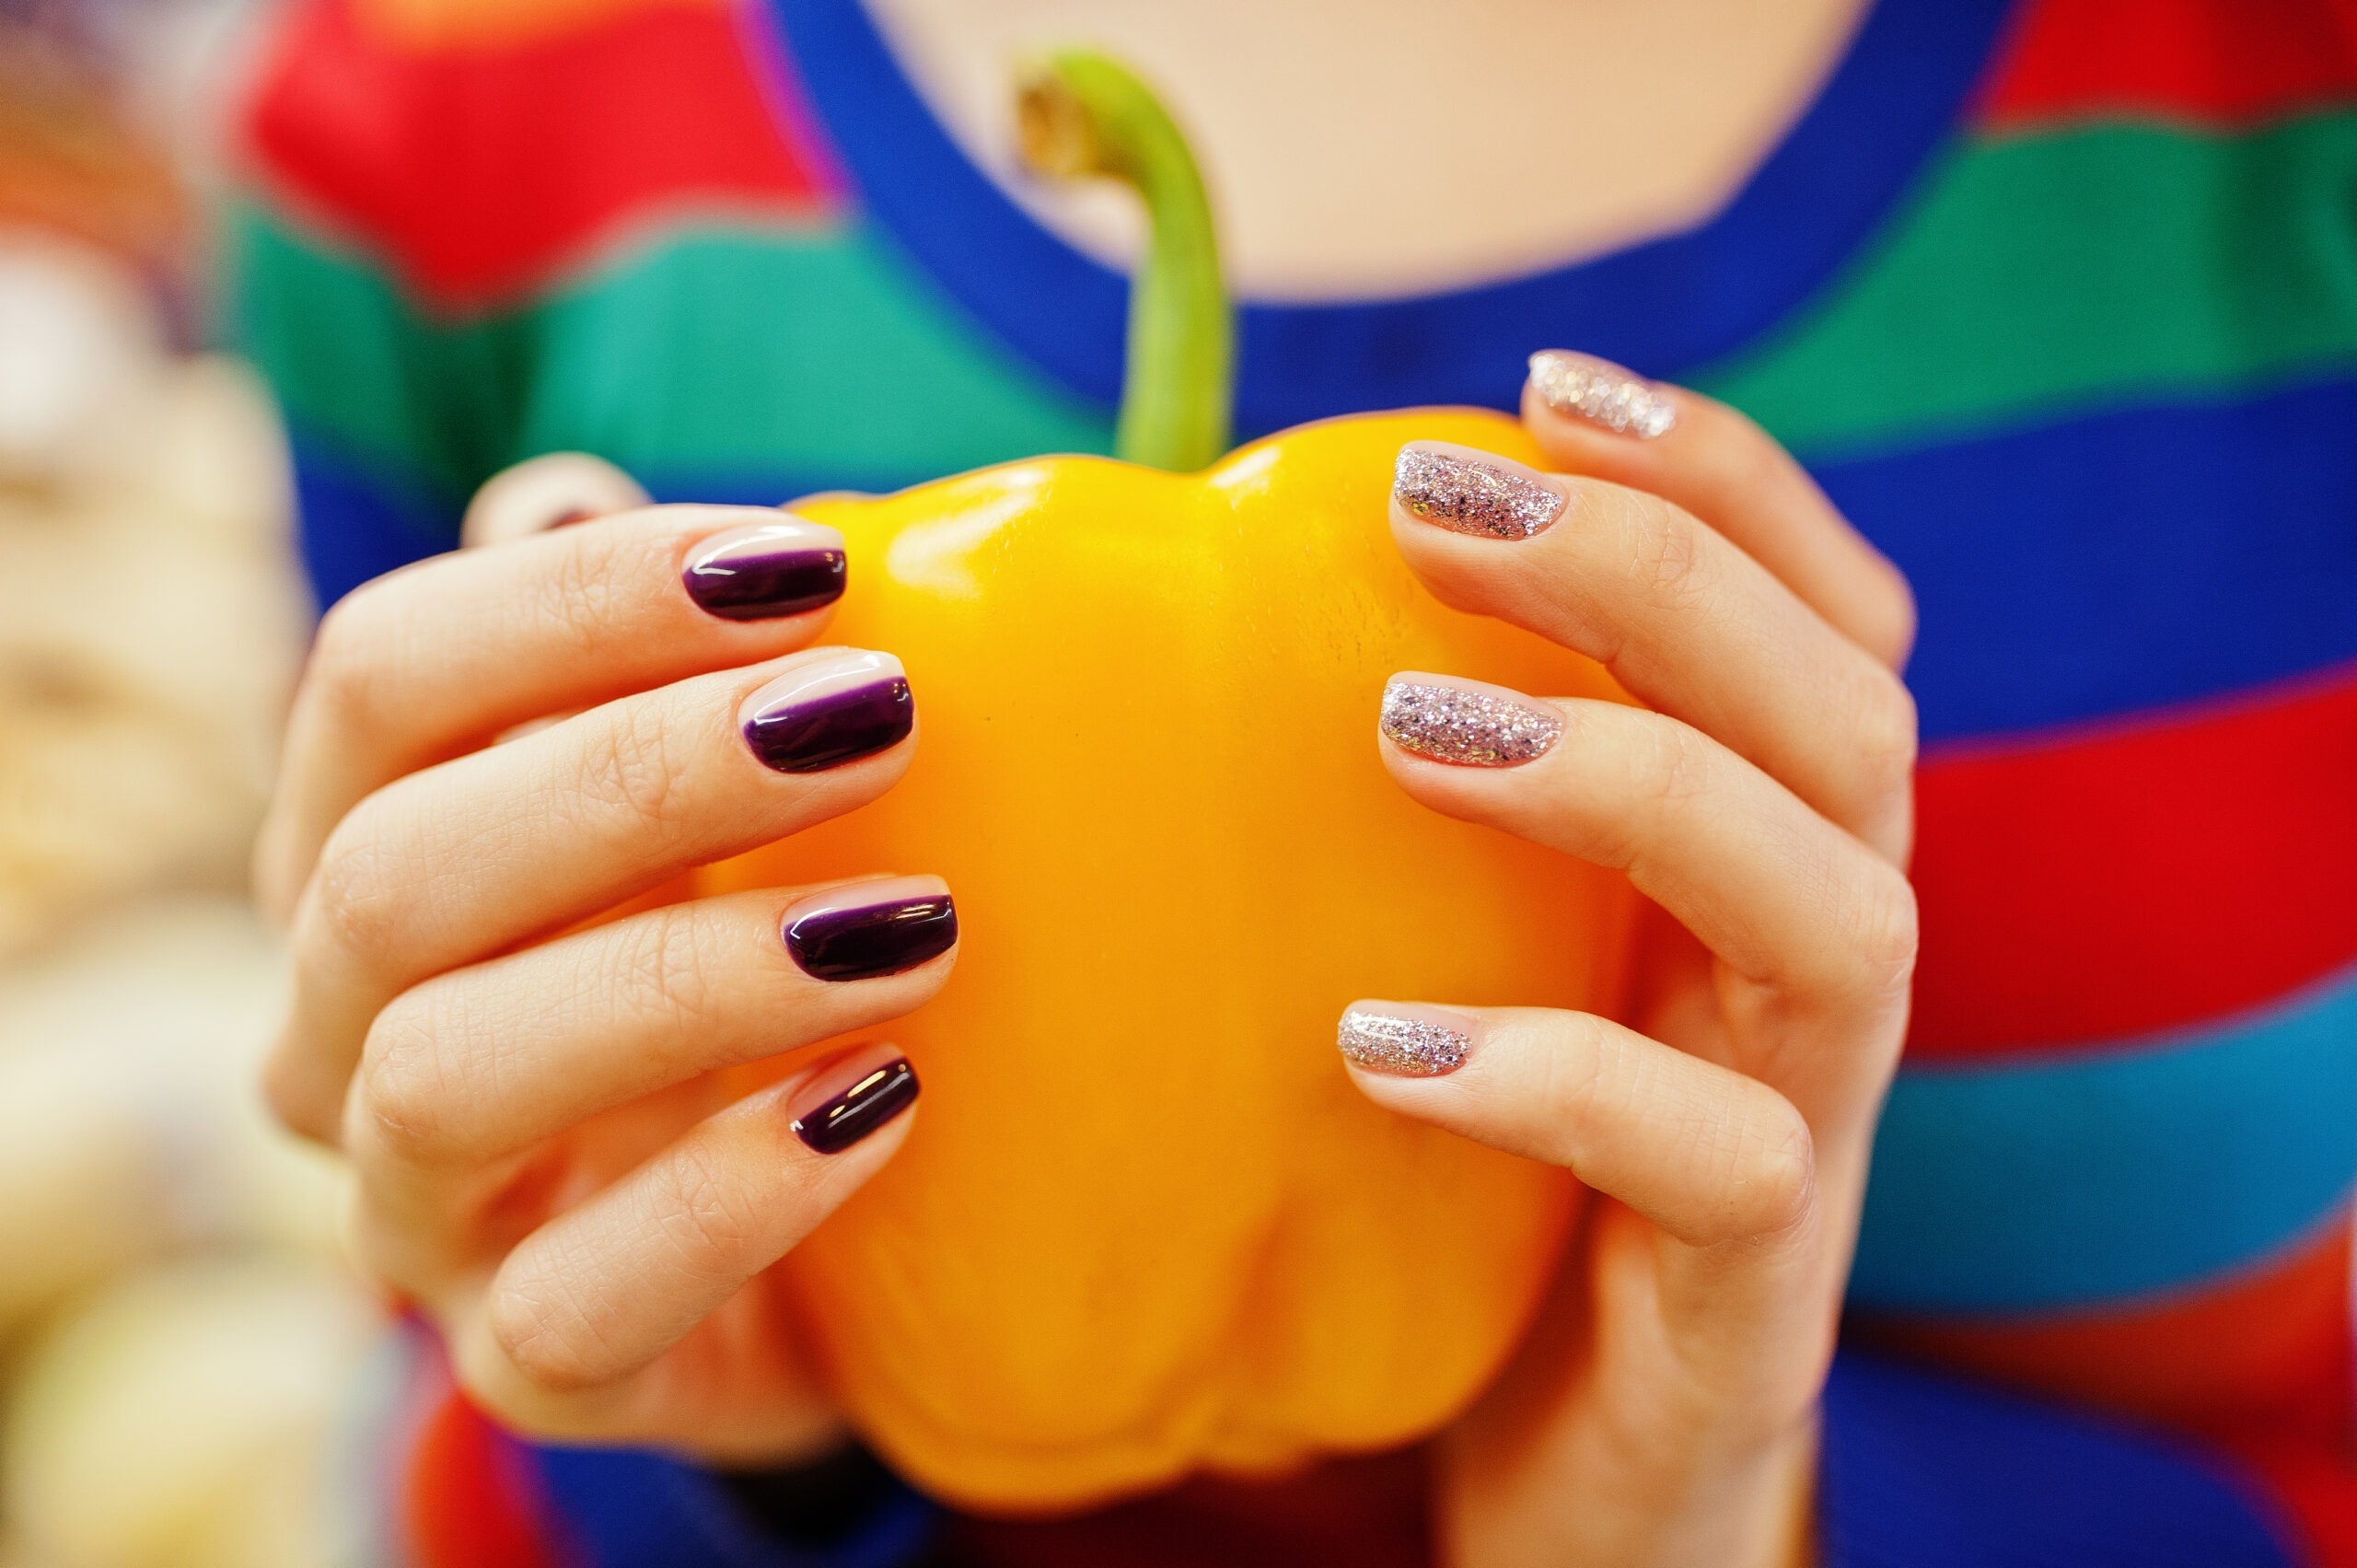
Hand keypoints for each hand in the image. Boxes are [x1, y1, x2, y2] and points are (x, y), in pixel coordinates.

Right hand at [254, 456, 952, 1459]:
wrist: (830, 1230)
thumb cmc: (751, 951)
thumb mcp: (711, 798)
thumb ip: (647, 659)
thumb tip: (561, 491)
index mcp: (370, 838)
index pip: (383, 679)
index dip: (575, 600)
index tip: (809, 569)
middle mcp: (349, 1020)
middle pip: (396, 867)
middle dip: (636, 774)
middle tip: (876, 720)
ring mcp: (423, 1206)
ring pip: (447, 1077)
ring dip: (689, 978)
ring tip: (915, 929)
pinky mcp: (537, 1354)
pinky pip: (570, 1306)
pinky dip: (726, 1199)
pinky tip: (878, 1108)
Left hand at [1349, 355, 1917, 1565]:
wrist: (1563, 1470)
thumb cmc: (1489, 1178)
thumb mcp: (1480, 952)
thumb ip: (1426, 805)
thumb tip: (1191, 613)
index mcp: (1772, 858)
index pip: (1829, 619)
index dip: (1726, 481)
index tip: (1549, 389)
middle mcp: (1823, 968)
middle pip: (1852, 718)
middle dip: (1661, 578)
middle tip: (1445, 507)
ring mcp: (1813, 1130)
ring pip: (1835, 911)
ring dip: (1633, 778)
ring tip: (1409, 725)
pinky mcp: (1752, 1290)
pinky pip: (1720, 1163)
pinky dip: (1558, 1077)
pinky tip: (1380, 1042)